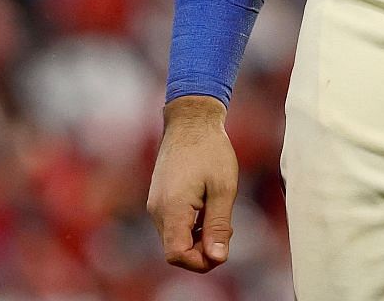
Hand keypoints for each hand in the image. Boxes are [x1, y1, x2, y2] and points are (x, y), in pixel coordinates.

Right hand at [147, 96, 239, 271]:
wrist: (191, 121)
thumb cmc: (210, 150)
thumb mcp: (223, 188)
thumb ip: (218, 225)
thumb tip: (217, 258)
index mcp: (172, 209)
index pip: (176, 255)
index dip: (199, 262)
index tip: (221, 249)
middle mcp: (158, 211)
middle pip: (176, 250)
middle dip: (203, 249)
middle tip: (227, 228)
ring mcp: (156, 205)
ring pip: (175, 239)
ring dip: (199, 238)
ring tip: (220, 214)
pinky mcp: (159, 200)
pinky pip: (174, 226)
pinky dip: (192, 226)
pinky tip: (209, 209)